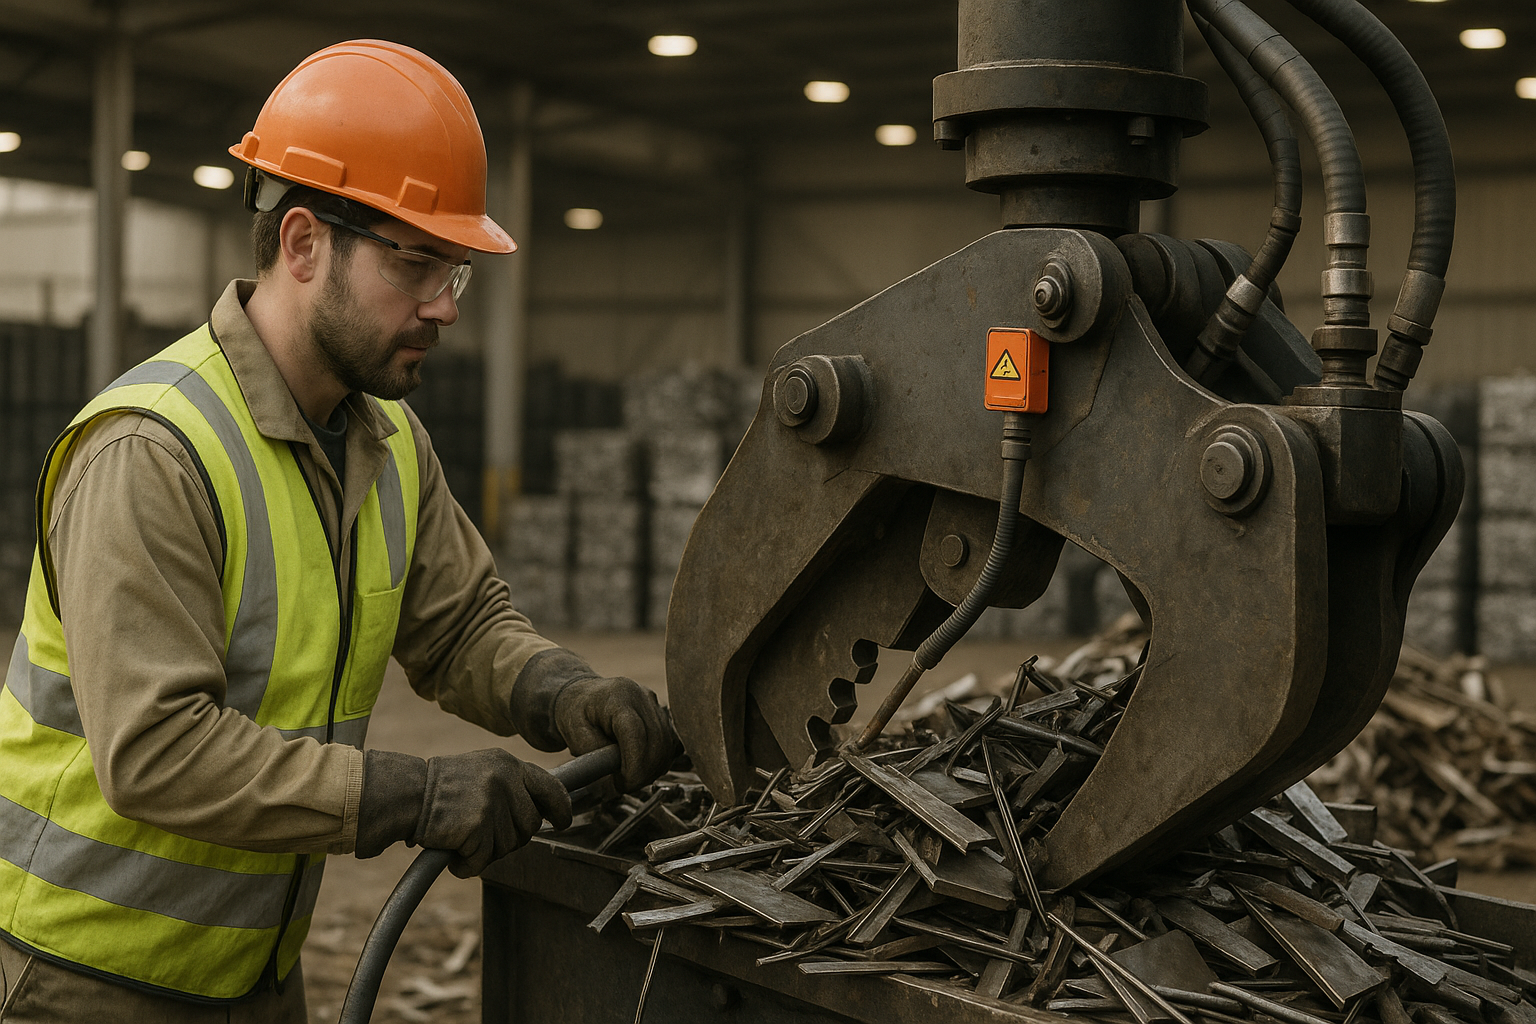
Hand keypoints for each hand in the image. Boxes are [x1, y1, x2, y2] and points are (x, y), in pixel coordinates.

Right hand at [415, 748, 572, 876]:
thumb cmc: (440, 788)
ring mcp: (493, 803)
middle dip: (510, 837)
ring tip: (461, 836)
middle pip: (530, 826)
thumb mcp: (482, 771)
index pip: (550, 787)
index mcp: (509, 764)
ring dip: (485, 851)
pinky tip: (452, 852)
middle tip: (481, 833)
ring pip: (508, 846)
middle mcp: (506, 780)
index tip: (563, 822)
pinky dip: (467, 865)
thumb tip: (541, 813)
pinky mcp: (478, 827)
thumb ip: (511, 786)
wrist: (407, 794)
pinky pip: (483, 861)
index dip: (561, 808)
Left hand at [553, 677, 678, 790]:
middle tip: (625, 786)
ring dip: (653, 769)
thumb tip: (615, 776)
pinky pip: (669, 743)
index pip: (636, 733)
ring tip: (631, 778)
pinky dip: (659, 761)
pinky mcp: (661, 714)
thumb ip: (595, 755)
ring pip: (667, 745)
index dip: (635, 764)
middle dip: (644, 772)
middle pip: (656, 741)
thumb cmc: (575, 712)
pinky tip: (641, 767)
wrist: (583, 696)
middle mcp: (642, 696)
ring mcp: (654, 704)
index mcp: (618, 697)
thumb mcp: (574, 734)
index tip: (623, 783)